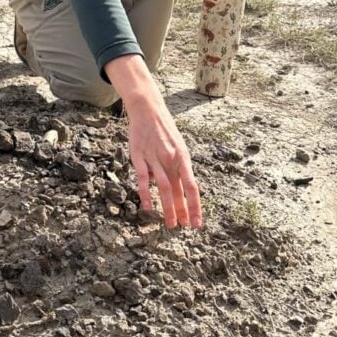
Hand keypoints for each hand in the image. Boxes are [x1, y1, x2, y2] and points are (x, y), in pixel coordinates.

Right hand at [127, 97, 202, 229]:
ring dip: (168, 208)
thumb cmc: (164, 130)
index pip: (192, 186)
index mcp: (182, 157)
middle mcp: (170, 159)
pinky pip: (143, 179)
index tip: (197, 222)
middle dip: (183, 211)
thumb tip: (179, 188)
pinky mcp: (139, 156)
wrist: (148, 109)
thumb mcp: (178, 146)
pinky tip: (148, 208)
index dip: (195, 205)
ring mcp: (154, 158)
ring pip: (163, 187)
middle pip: (178, 190)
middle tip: (184, 227)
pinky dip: (146, 194)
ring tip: (171, 224)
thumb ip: (178, 167)